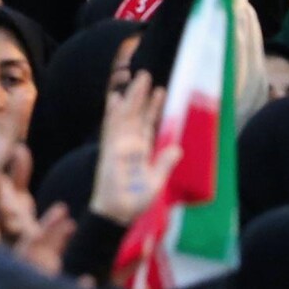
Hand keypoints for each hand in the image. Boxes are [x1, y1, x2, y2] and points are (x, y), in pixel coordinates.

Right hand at [91, 71, 180, 225]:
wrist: (117, 213)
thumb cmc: (135, 201)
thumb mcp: (156, 181)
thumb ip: (165, 163)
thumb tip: (178, 149)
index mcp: (141, 152)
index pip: (148, 125)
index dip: (154, 108)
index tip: (160, 91)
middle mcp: (128, 145)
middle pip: (135, 116)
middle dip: (140, 96)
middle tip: (145, 75)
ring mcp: (118, 146)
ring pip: (124, 116)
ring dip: (131, 98)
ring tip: (138, 80)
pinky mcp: (109, 151)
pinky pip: (111, 128)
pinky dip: (112, 113)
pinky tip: (114, 98)